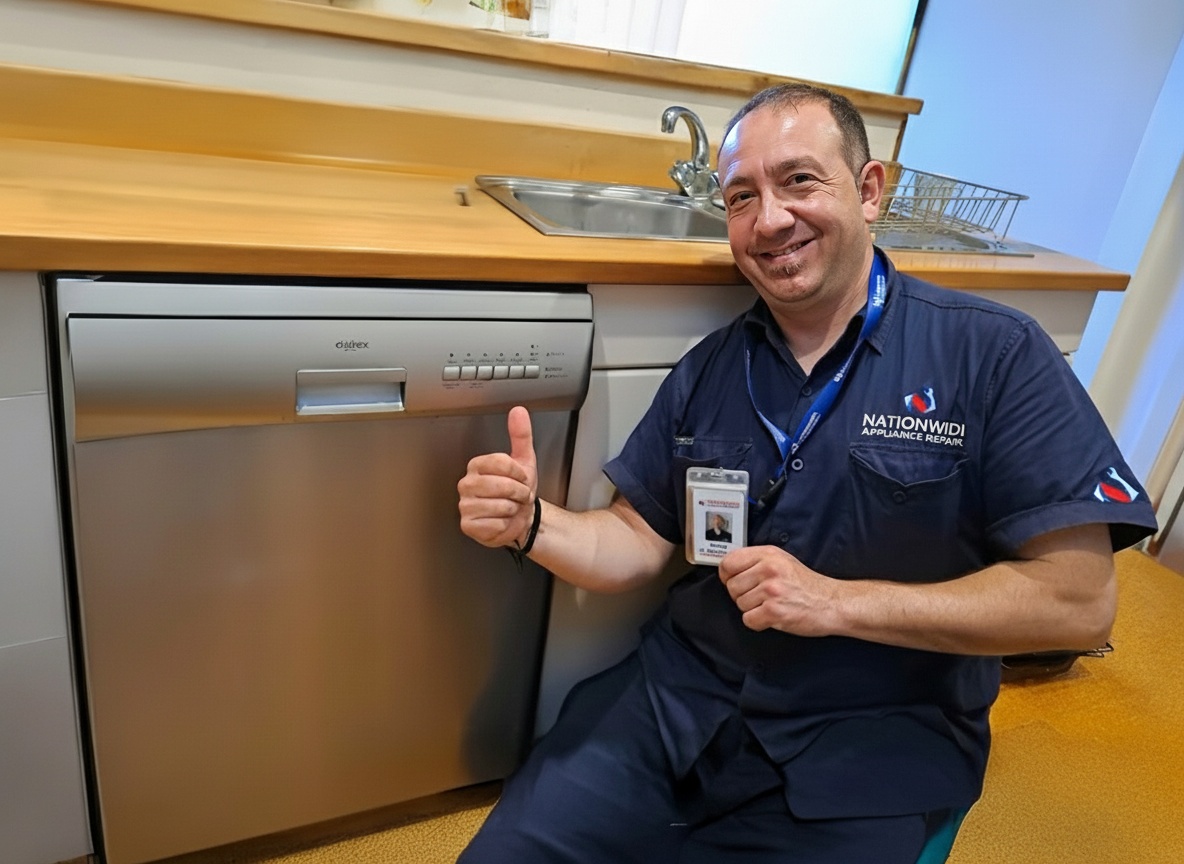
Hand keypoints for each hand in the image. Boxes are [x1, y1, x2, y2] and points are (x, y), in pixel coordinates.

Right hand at [457, 406, 537, 548]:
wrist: (521, 518)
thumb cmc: (518, 490)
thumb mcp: (523, 460)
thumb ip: (521, 435)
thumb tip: (518, 411)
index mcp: (477, 465)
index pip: (501, 462)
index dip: (519, 473)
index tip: (521, 478)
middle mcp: (466, 483)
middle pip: (502, 485)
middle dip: (519, 492)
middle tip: (518, 495)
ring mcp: (465, 505)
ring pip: (500, 505)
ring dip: (513, 509)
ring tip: (510, 507)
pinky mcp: (468, 525)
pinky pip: (495, 524)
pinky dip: (505, 525)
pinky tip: (501, 521)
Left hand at [718, 546, 838, 635]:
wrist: (832, 603)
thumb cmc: (808, 585)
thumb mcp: (783, 561)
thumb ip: (757, 561)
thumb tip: (730, 568)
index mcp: (768, 554)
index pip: (728, 562)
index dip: (727, 575)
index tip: (734, 581)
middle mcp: (768, 569)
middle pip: (732, 586)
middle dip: (742, 595)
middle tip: (760, 597)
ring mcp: (771, 590)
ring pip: (740, 604)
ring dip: (752, 609)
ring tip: (771, 605)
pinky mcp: (774, 611)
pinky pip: (749, 620)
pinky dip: (758, 623)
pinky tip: (772, 616)